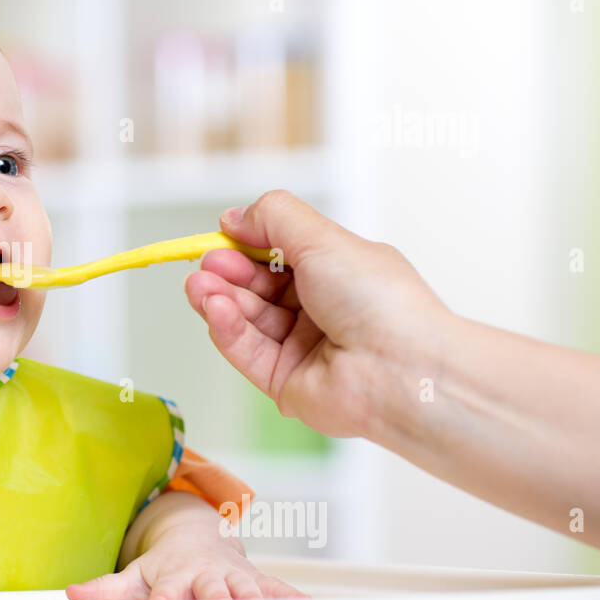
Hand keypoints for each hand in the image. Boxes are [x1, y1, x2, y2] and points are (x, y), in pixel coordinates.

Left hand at [65, 519, 308, 599]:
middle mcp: (206, 576)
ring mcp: (234, 579)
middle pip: (213, 592)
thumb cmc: (162, 565)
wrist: (197, 536)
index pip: (167, 592)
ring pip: (249, 592)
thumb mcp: (132, 576)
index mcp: (173, 576)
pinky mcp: (258, 582)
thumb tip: (72, 594)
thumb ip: (104, 590)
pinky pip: (281, 592)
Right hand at [185, 189, 451, 438]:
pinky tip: (215, 309)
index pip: (279, 255)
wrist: (401, 369)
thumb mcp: (323, 238)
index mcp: (338, 273)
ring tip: (198, 285)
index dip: (247, 244)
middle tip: (207, 262)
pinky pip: (247, 351)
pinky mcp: (285, 382)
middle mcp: (321, 310)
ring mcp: (303, 348)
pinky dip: (227, 328)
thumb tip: (234, 216)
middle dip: (228, 272)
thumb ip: (273, 218)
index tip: (220, 234)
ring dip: (219, 299)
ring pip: (247, 319)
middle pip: (257, 287)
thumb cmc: (380, 302)